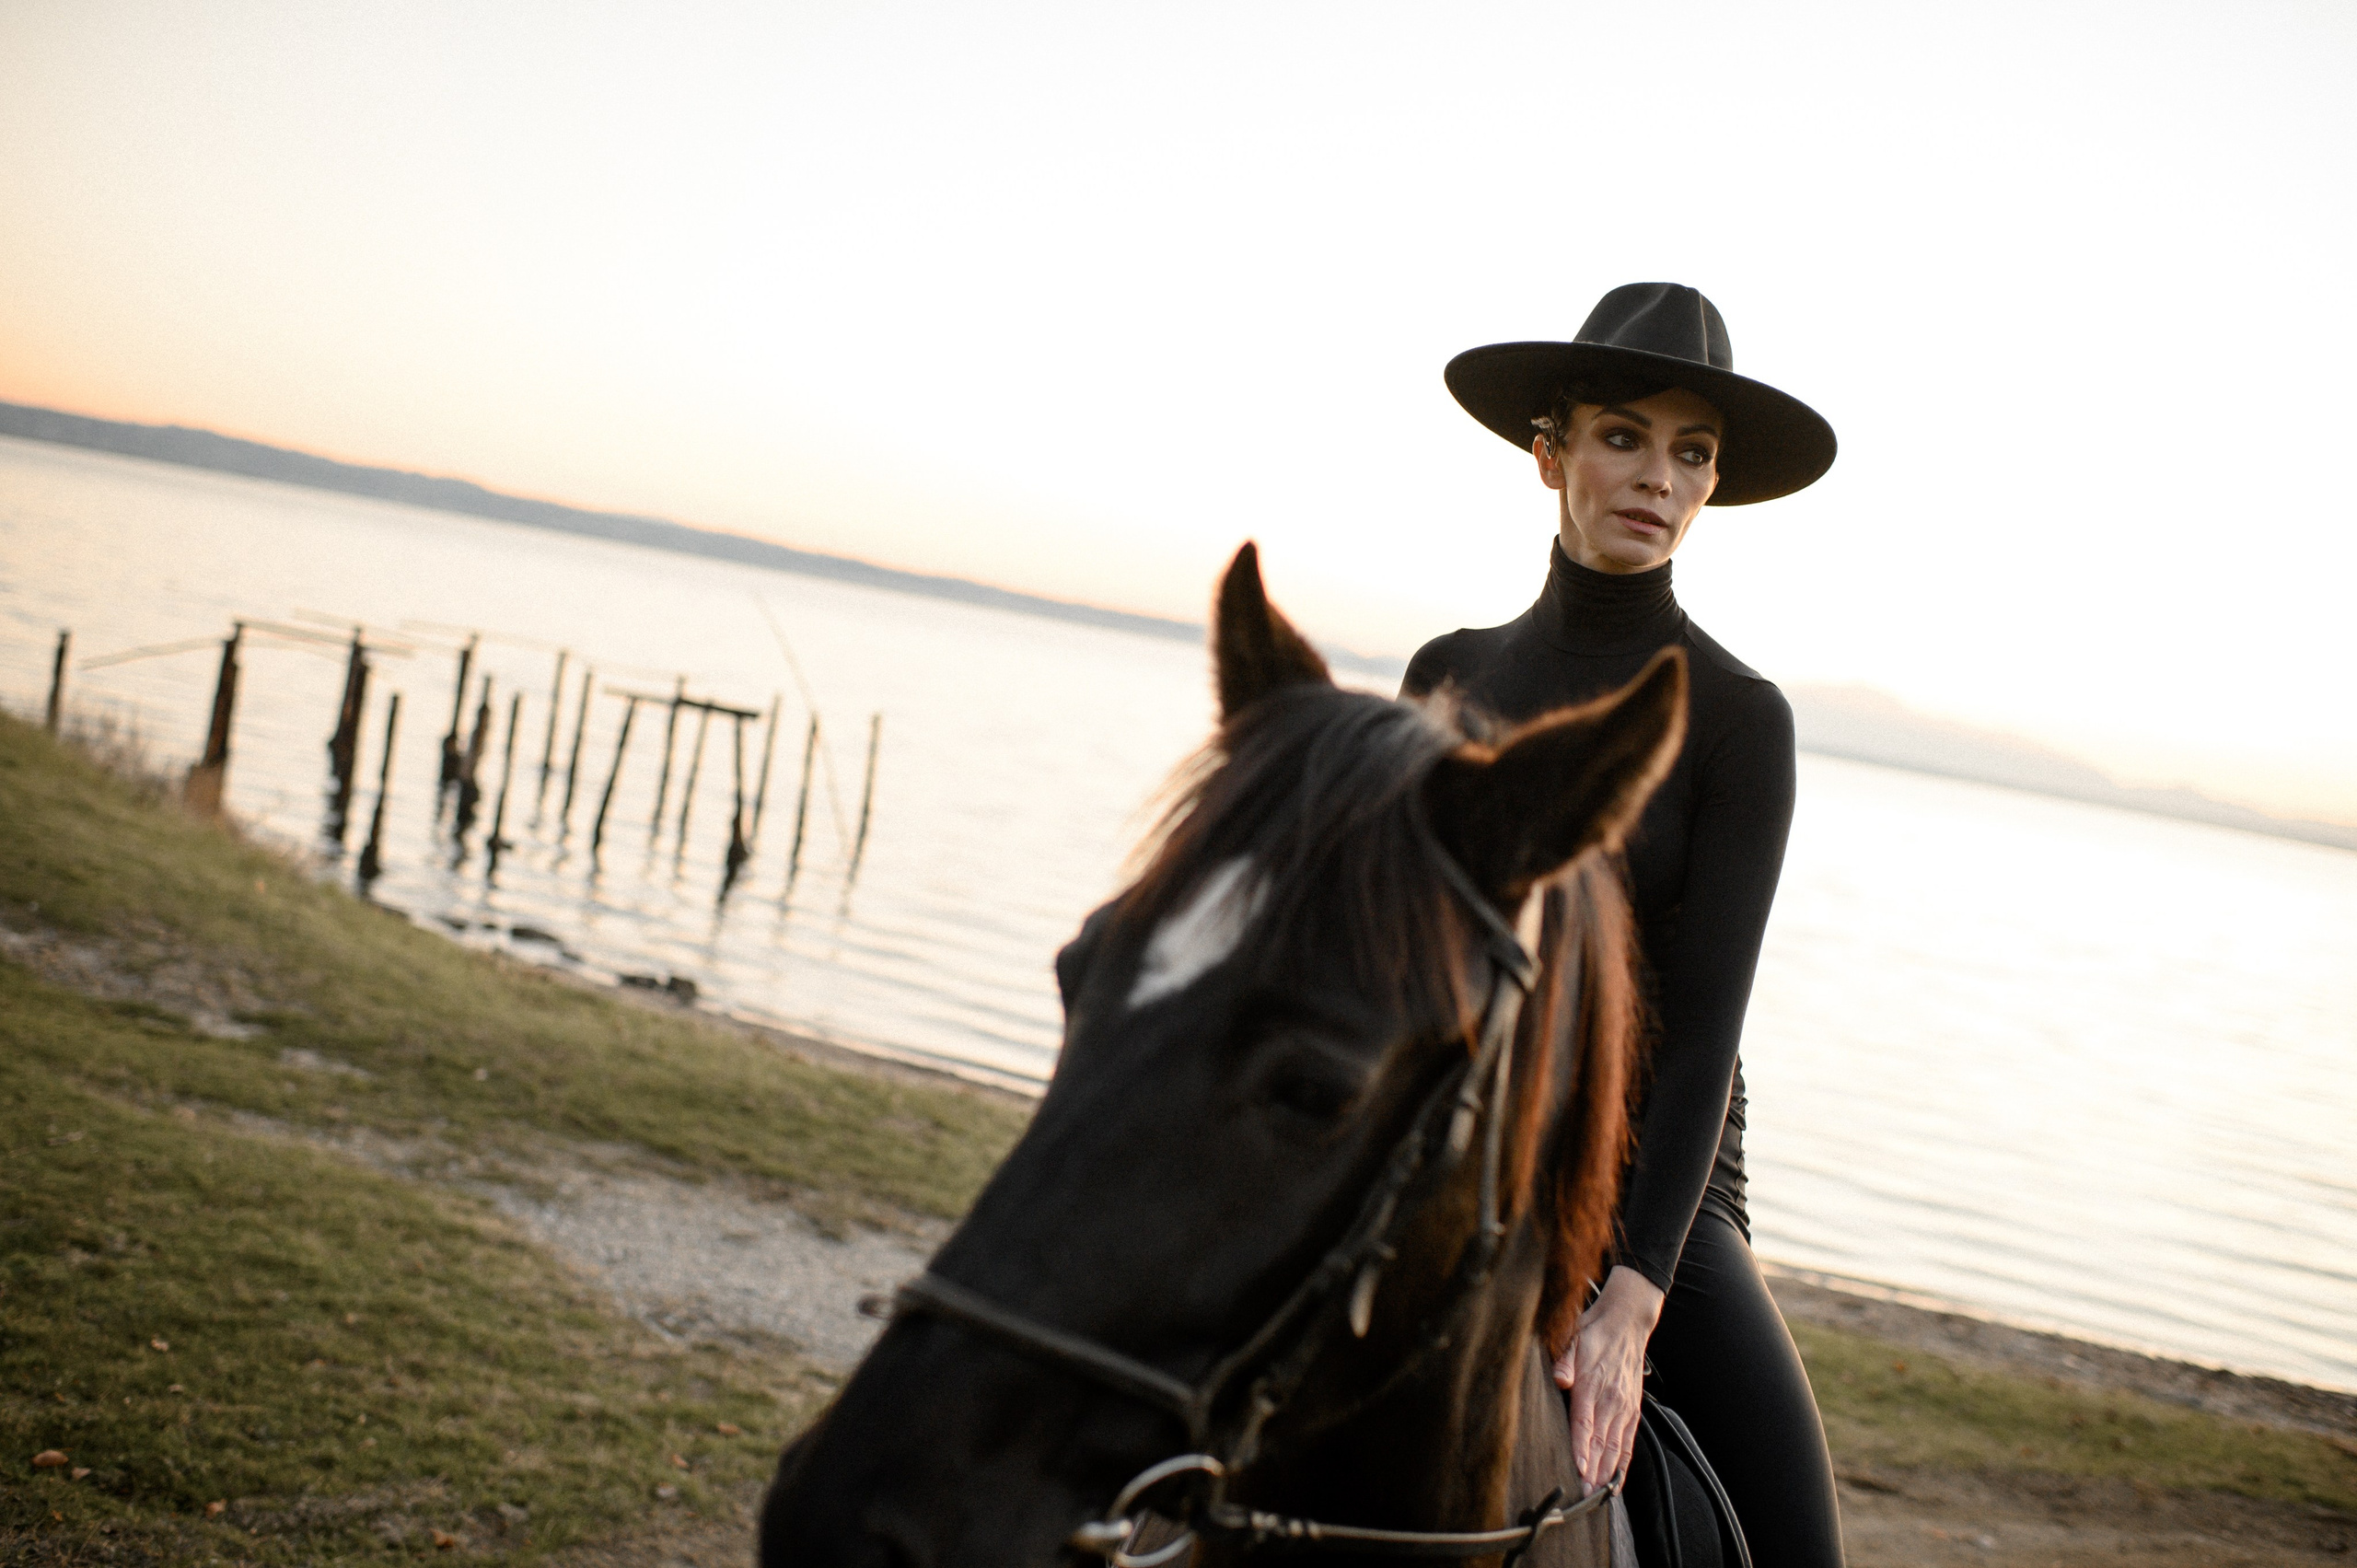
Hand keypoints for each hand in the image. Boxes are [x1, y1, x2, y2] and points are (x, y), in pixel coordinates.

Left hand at [1550, 1266, 1664, 1492]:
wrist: (1626, 1322)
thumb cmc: (1594, 1331)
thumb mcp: (1573, 1337)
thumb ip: (1564, 1361)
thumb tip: (1559, 1379)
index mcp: (1592, 1384)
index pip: (1585, 1423)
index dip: (1581, 1449)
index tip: (1577, 1471)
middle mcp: (1611, 1400)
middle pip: (1601, 1443)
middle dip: (1593, 1472)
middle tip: (1583, 1497)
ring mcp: (1624, 1407)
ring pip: (1615, 1447)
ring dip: (1607, 1473)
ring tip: (1597, 1496)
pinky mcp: (1632, 1410)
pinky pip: (1628, 1442)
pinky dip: (1623, 1463)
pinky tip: (1615, 1480)